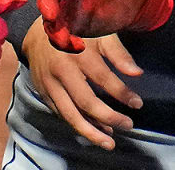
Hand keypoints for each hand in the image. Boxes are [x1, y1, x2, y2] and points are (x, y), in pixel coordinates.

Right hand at [21, 19, 143, 149]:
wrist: (37, 31)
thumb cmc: (75, 31)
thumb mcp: (99, 33)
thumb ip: (118, 53)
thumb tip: (137, 74)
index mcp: (78, 53)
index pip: (104, 79)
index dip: (122, 94)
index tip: (137, 104)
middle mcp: (61, 70)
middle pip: (86, 102)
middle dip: (109, 117)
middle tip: (128, 125)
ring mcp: (49, 84)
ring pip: (70, 114)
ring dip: (91, 131)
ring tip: (110, 142)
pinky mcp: (43, 92)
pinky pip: (61, 113)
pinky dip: (78, 124)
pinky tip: (94, 130)